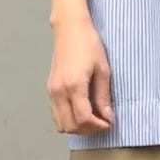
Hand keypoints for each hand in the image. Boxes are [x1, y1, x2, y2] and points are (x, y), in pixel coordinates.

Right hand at [48, 18, 113, 134]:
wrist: (69, 29)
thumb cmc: (88, 44)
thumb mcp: (103, 69)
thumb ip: (103, 96)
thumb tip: (107, 116)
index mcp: (74, 86)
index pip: (84, 119)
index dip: (98, 126)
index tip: (109, 122)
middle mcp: (59, 91)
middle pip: (70, 126)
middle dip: (88, 130)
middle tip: (102, 122)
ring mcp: (52, 91)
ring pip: (61, 124)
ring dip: (77, 127)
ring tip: (92, 118)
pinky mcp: (49, 89)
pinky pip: (56, 114)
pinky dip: (68, 119)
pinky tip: (81, 111)